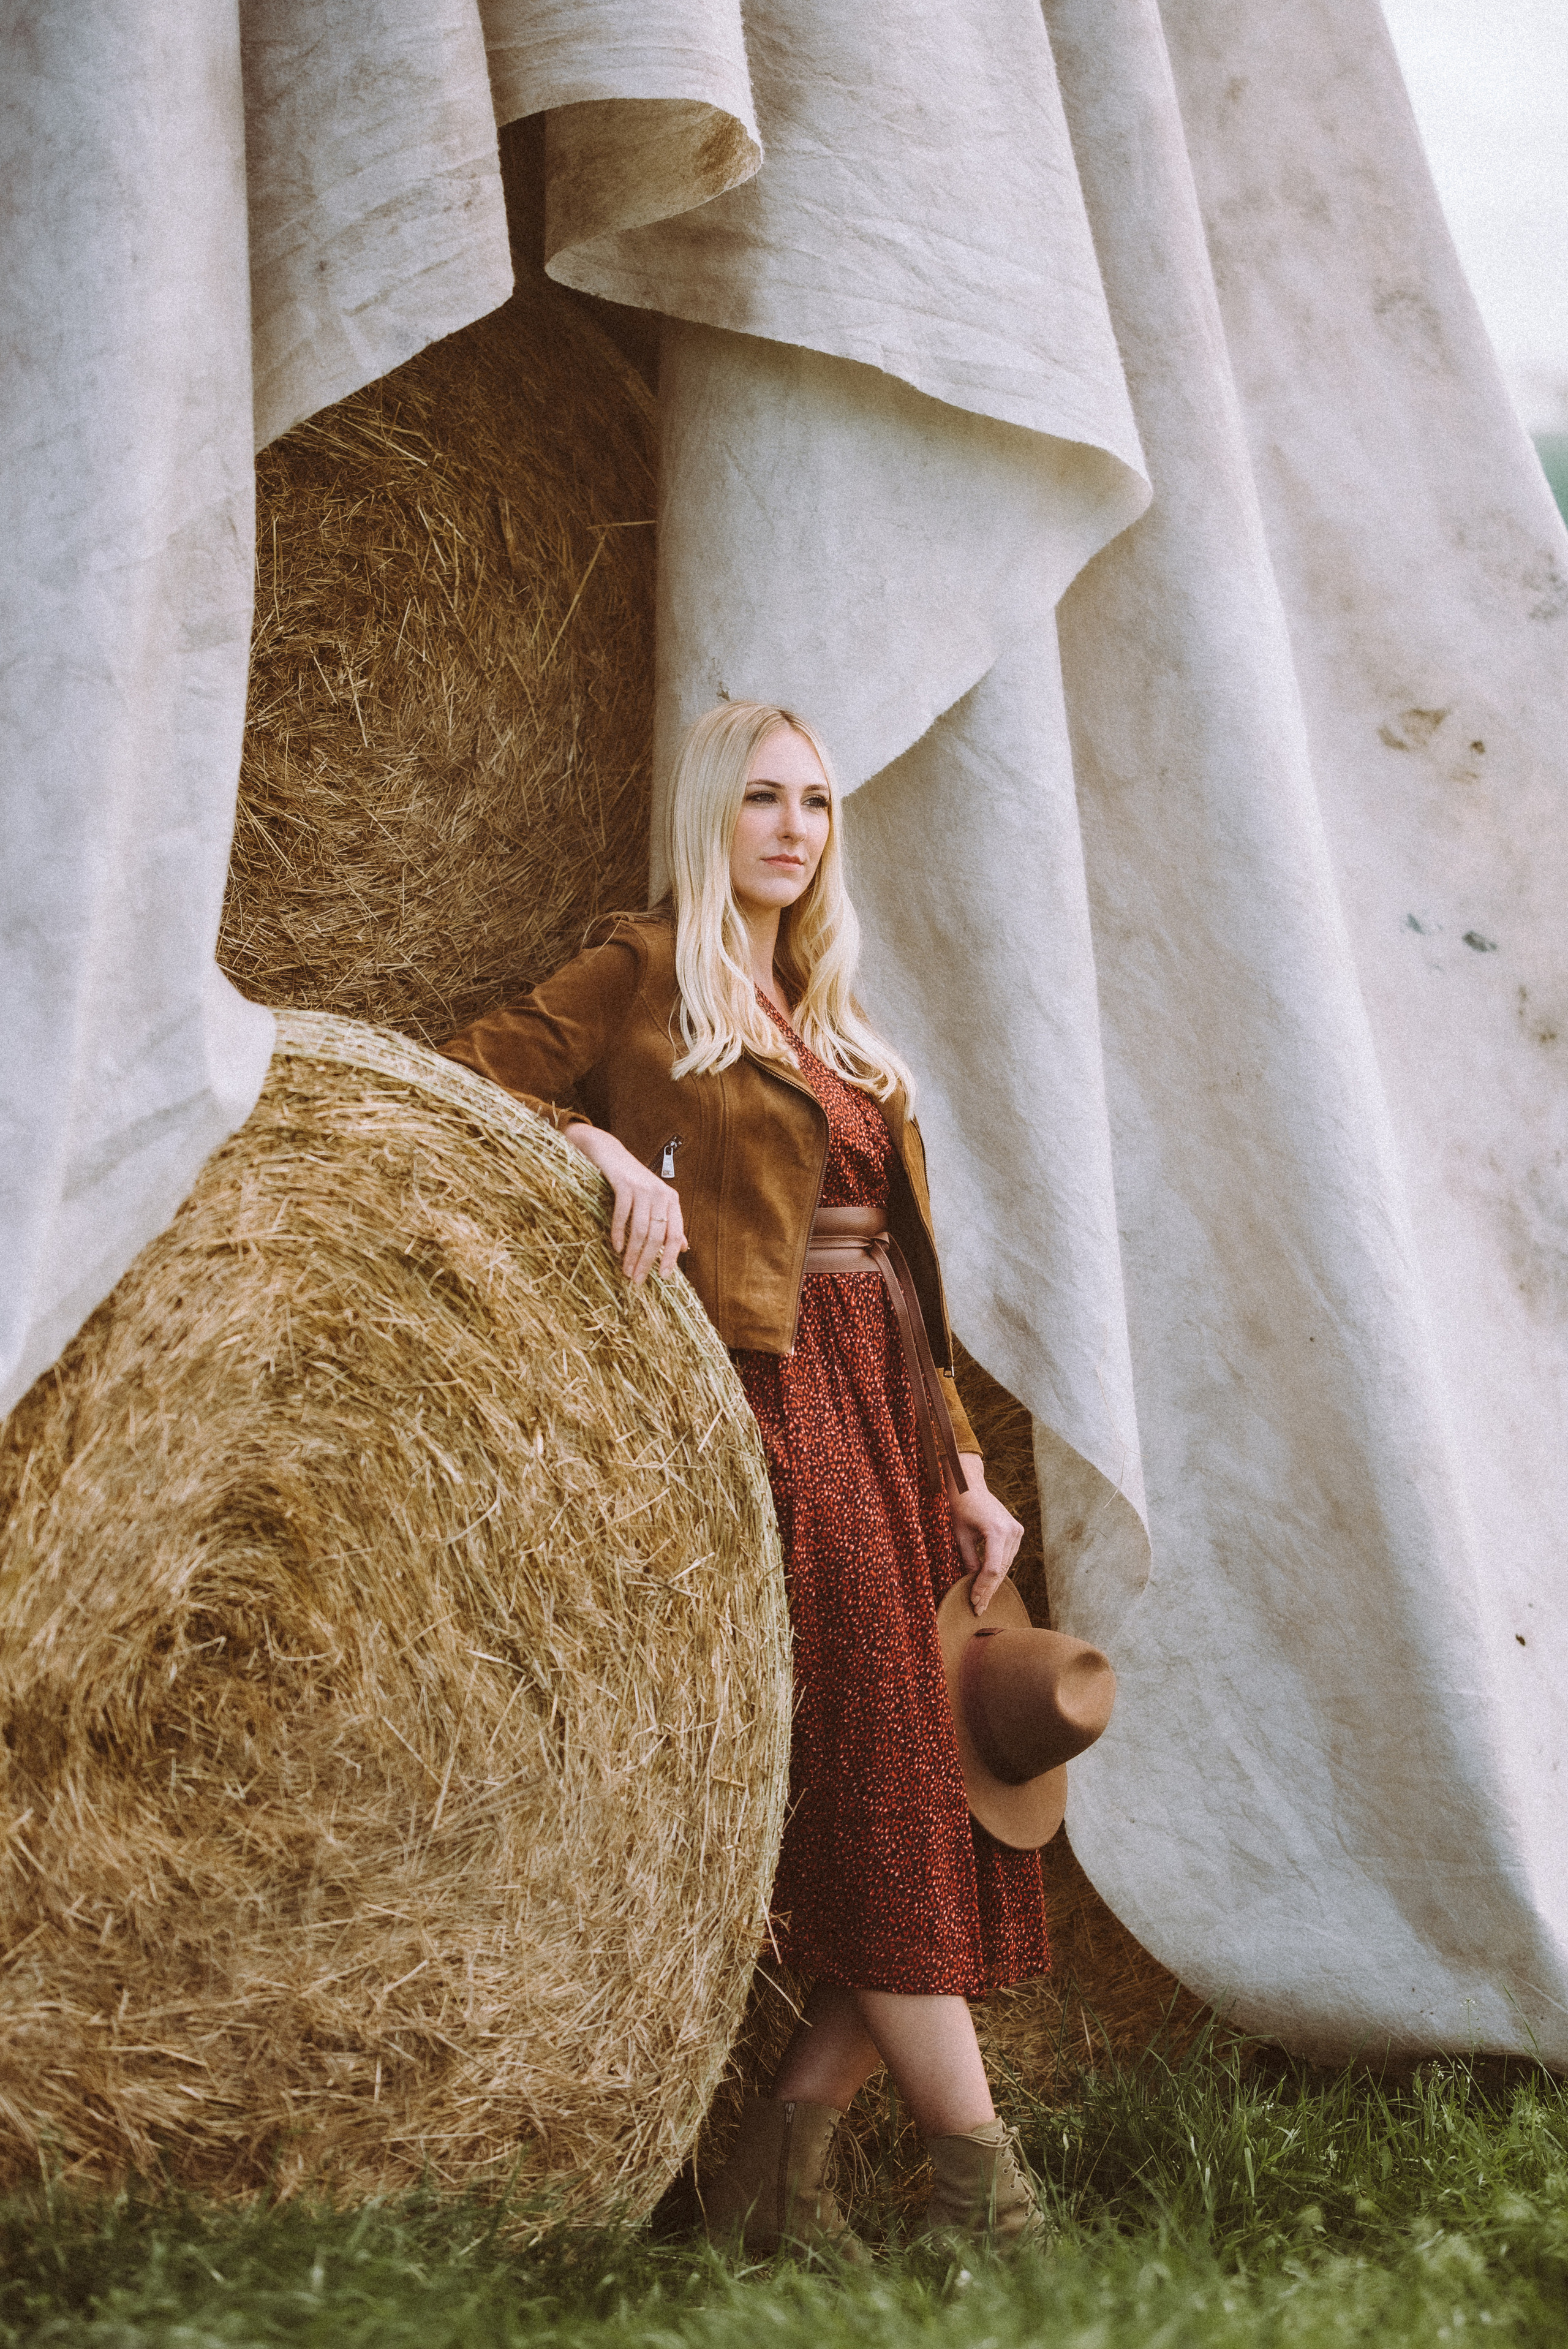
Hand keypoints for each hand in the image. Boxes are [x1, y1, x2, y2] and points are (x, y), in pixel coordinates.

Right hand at [562, 1124, 685, 1283]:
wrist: (610, 1154)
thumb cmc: (633, 1181)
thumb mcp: (655, 1201)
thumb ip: (670, 1223)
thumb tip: (684, 1248)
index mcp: (671, 1200)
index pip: (675, 1234)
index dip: (670, 1257)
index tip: (663, 1277)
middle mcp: (661, 1194)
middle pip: (657, 1235)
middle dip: (647, 1260)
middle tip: (637, 1279)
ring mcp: (643, 1188)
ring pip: (640, 1229)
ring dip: (632, 1253)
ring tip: (626, 1270)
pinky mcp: (624, 1184)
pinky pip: (622, 1215)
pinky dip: (619, 1234)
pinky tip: (616, 1248)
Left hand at [947, 1459, 1022, 1613]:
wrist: (969, 1484)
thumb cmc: (959, 1506)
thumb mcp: (959, 1536)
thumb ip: (968, 1561)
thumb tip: (971, 1584)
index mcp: (997, 1531)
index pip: (992, 1569)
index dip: (982, 1588)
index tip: (973, 1602)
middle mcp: (1012, 1531)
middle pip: (1001, 1569)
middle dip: (989, 1590)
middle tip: (978, 1609)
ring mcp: (1016, 1530)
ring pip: (1006, 1565)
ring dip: (994, 1582)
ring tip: (982, 1600)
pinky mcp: (1016, 1530)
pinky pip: (1008, 1556)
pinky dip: (998, 1569)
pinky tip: (989, 1583)